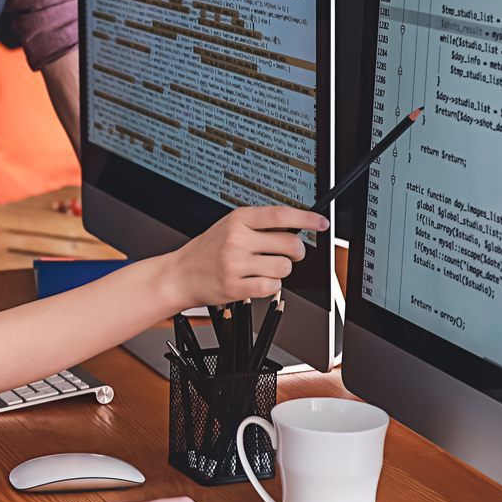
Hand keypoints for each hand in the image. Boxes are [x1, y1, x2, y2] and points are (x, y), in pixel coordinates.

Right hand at [164, 207, 328, 306]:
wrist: (180, 274)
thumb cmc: (207, 251)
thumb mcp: (229, 226)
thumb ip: (258, 224)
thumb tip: (295, 226)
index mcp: (238, 219)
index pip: (281, 215)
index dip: (306, 218)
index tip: (321, 222)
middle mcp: (237, 239)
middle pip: (290, 244)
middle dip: (297, 252)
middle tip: (289, 253)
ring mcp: (235, 263)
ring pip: (284, 267)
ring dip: (280, 271)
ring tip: (264, 269)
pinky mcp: (235, 286)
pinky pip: (272, 287)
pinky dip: (270, 286)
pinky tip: (257, 281)